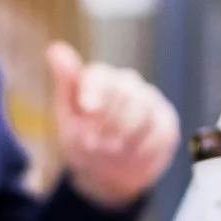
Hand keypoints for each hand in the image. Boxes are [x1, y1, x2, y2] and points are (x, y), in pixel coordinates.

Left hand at [48, 42, 177, 211]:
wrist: (108, 172)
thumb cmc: (84, 139)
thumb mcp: (68, 117)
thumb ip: (67, 83)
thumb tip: (55, 48)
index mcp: (100, 79)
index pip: (99, 76)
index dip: (93, 91)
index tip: (87, 109)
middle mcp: (128, 84)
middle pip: (124, 93)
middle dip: (107, 122)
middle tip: (91, 144)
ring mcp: (150, 102)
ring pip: (144, 110)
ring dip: (123, 135)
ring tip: (108, 151)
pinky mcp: (165, 122)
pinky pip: (158, 132)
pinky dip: (140, 148)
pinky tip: (129, 156)